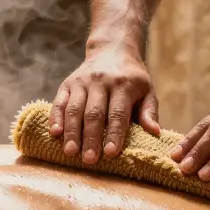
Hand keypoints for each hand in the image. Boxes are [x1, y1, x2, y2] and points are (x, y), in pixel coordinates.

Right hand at [50, 45, 158, 164]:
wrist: (112, 49)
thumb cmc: (132, 77)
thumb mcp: (147, 90)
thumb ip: (150, 112)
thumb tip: (155, 133)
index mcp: (123, 84)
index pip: (117, 113)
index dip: (114, 133)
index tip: (110, 153)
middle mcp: (101, 81)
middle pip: (94, 113)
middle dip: (91, 138)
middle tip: (89, 159)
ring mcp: (82, 82)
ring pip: (74, 109)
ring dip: (72, 132)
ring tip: (70, 152)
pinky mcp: (68, 83)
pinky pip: (59, 102)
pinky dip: (56, 118)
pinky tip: (54, 133)